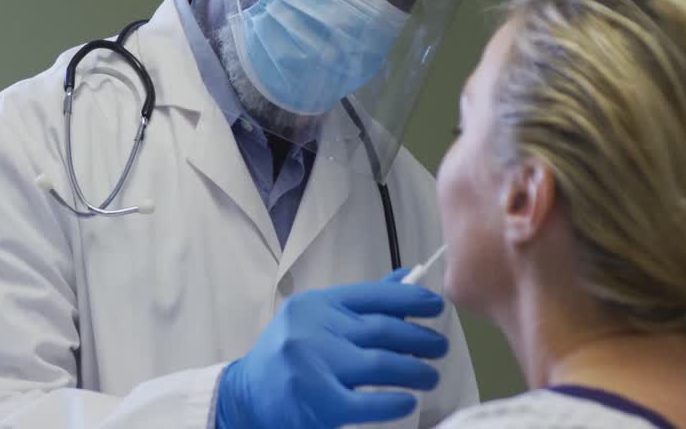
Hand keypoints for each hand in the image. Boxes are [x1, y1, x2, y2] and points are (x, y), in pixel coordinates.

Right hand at [216, 270, 447, 428]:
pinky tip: (408, 400)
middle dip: (420, 338)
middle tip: (440, 347)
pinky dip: (395, 401)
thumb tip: (408, 282)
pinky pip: (368, 403)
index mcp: (317, 305)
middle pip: (383, 329)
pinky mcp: (319, 404)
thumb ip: (361, 305)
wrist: (245, 398)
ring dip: (415, 370)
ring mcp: (315, 367)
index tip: (436, 306)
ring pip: (382, 364)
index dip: (412, 299)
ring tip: (430, 375)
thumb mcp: (318, 320)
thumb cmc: (288, 357)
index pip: (373, 295)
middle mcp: (314, 331)